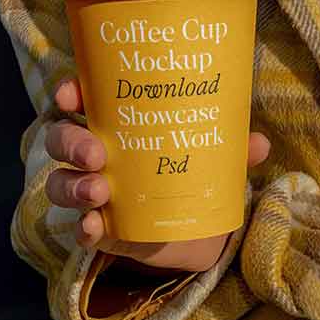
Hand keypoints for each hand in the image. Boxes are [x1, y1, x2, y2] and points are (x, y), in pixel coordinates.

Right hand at [44, 78, 270, 271]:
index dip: (70, 92)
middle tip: (96, 153)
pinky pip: (79, 227)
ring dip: (73, 185)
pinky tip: (94, 227)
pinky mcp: (100, 227)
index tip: (70, 94)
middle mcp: (97, 153)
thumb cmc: (194, 170)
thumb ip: (233, 148)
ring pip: (60, 182)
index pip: (81, 99)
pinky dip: (84, 227)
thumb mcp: (215, 155)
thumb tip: (259, 143)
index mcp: (118, 123)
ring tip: (100, 191)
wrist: (198, 226)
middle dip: (71, 142)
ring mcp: (93, 191)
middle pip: (61, 138)